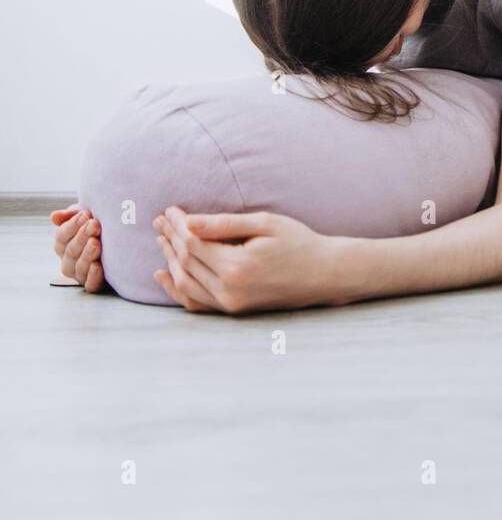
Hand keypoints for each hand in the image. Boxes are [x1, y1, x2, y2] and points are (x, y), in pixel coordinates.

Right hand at [51, 205, 104, 291]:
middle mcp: (69, 262)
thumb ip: (71, 216)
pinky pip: (90, 285)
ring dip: (87, 254)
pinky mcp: (95, 284)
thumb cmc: (101, 227)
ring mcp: (81, 275)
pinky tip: (98, 266)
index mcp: (64, 245)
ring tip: (96, 243)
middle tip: (95, 224)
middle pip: (71, 251)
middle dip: (83, 236)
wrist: (126, 243)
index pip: (62, 237)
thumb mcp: (88, 218)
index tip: (86, 214)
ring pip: (79, 267)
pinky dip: (93, 276)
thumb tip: (54, 217)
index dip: (72, 225)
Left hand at [153, 206, 347, 313]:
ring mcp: (231, 304)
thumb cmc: (299, 242)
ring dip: (170, 260)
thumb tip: (188, 221)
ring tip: (161, 239)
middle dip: (170, 239)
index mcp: (237, 266)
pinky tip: (164, 275)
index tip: (170, 209)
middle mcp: (230, 290)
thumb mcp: (265, 224)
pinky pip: (197, 302)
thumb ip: (225, 223)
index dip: (178, 225)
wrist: (324, 274)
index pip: (193, 242)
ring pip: (186, 282)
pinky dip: (177, 289)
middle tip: (159, 220)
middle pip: (186, 262)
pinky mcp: (234, 310)